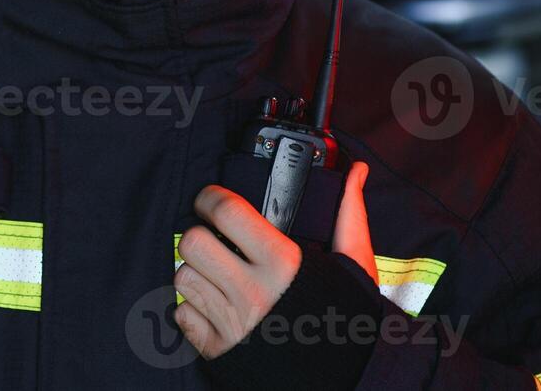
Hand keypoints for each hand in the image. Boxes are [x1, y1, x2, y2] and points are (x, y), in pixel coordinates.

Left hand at [174, 161, 374, 358]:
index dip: (210, 198)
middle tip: (214, 242)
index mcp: (284, 263)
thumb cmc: (346, 317)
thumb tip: (358, 171)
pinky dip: (193, 309)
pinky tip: (217, 308)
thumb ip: (348, 215)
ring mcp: (234, 324)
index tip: (210, 200)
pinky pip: (182, 314)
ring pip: (183, 276)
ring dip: (196, 273)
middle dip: (200, 237)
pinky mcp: (220, 351)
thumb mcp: (353, 265)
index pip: (226, 212)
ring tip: (219, 276)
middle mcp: (255, 292)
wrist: (350, 379)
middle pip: (192, 242)